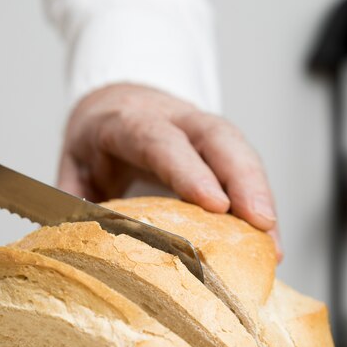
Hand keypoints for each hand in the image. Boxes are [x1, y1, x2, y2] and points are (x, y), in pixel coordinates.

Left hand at [58, 83, 281, 258]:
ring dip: (261, 196)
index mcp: (128, 123)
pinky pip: (245, 170)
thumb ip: (73, 200)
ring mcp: (202, 130)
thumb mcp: (73, 164)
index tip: (216, 206)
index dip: (190, 170)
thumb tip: (75, 245)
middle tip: (262, 223)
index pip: (162, 140)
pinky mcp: (219, 148)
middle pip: (218, 139)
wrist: (118, 102)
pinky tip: (269, 237)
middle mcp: (174, 119)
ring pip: (240, 153)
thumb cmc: (96, 140)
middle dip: (245, 181)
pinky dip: (259, 203)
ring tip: (273, 243)